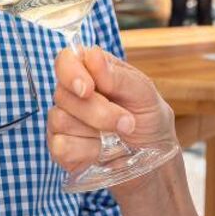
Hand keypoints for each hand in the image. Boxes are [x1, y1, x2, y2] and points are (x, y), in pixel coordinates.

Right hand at [49, 48, 178, 179]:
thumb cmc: (149, 119)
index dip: (71, 72)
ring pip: (60, 120)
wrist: (154, 159)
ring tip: (118, 136)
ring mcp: (63, 121)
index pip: (66, 60)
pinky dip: (87, 151)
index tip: (88, 89)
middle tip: (127, 122)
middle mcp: (72, 94)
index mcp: (91, 71)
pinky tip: (102, 151)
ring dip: (96, 131)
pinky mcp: (60, 148)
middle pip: (63, 94)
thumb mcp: (145, 94)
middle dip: (99, 111)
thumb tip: (93, 56)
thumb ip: (118, 76)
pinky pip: (61, 146)